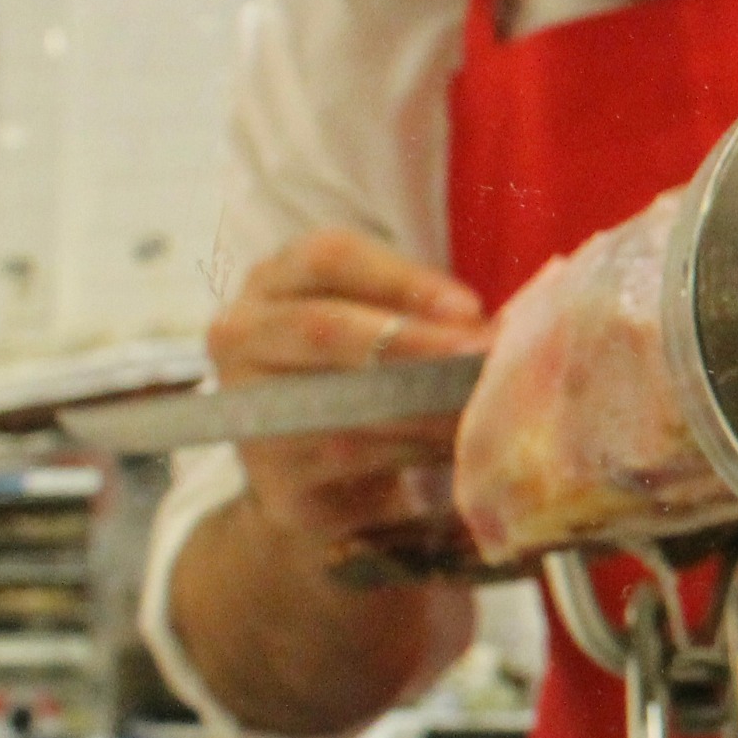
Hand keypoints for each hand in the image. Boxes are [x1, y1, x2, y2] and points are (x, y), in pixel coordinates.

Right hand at [208, 230, 492, 553]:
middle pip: (324, 326)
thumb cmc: (362, 377)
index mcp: (275, 281)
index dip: (402, 278)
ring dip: (428, 405)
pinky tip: (461, 448)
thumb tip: (495, 331)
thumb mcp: (381, 327)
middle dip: (414, 342)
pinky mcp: (273, 476)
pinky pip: (355, 458)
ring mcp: (249, 409)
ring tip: (488, 405)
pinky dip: (417, 451)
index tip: (470, 307)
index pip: (328, 257)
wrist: (312, 480)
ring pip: (345, 403)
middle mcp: (242, 336)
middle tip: (479, 357)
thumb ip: (423, 315)